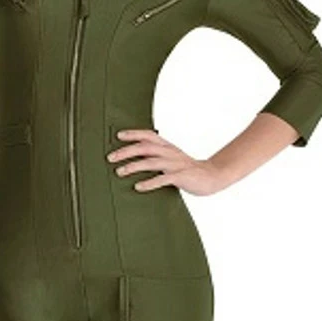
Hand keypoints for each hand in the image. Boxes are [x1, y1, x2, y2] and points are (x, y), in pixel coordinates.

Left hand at [107, 130, 228, 196]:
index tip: (118, 136)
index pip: (148, 135)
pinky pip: (163, 179)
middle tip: (110, 158)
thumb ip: (155, 156)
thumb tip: (134, 157)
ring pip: (151, 162)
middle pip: (145, 147)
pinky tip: (138, 187)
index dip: (133, 134)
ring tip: (120, 172)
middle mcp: (170, 152)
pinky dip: (149, 182)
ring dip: (134, 166)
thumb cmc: (187, 169)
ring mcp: (175, 164)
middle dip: (126, 151)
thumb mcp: (171, 158)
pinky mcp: (181, 177)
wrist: (211, 176)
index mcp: (167, 146)